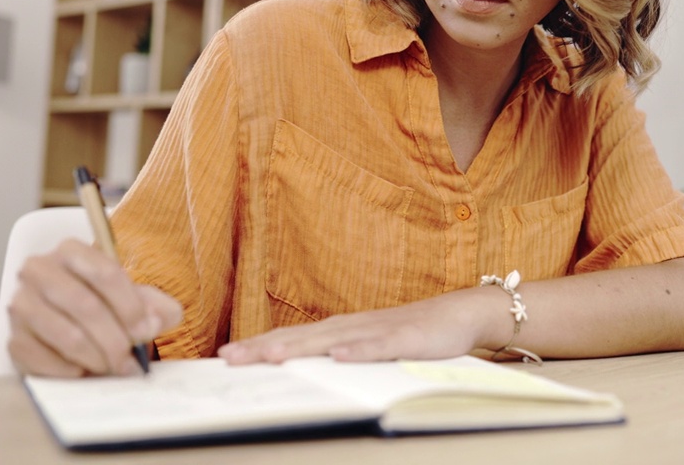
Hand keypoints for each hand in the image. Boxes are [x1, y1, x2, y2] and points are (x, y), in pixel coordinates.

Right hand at [7, 239, 182, 376]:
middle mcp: (39, 271)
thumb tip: (155, 322)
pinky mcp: (14, 338)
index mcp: (72, 251)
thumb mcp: (138, 300)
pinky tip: (84, 371)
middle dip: (115, 339)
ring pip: (66, 335)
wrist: (74, 326)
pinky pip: (44, 359)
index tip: (146, 331)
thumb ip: (157, 307)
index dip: (130, 306)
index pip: (104, 273)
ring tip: (113, 368)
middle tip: (131, 361)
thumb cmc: (108, 307)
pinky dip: (69, 370)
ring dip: (96, 357)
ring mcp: (21, 304)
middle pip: (85, 306)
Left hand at [217, 287, 504, 364]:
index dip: (259, 344)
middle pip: (302, 336)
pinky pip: (378, 346)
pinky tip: (339, 356)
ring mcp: (377, 330)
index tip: (225, 355)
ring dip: (299, 346)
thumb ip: (339, 355)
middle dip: (264, 346)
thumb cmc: (410, 334)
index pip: (293, 336)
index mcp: (340, 329)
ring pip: (331, 339)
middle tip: (230, 358)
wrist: (458, 314)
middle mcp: (352, 326)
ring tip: (269, 356)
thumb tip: (305, 370)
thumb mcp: (368, 345)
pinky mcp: (405, 338)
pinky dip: (358, 350)